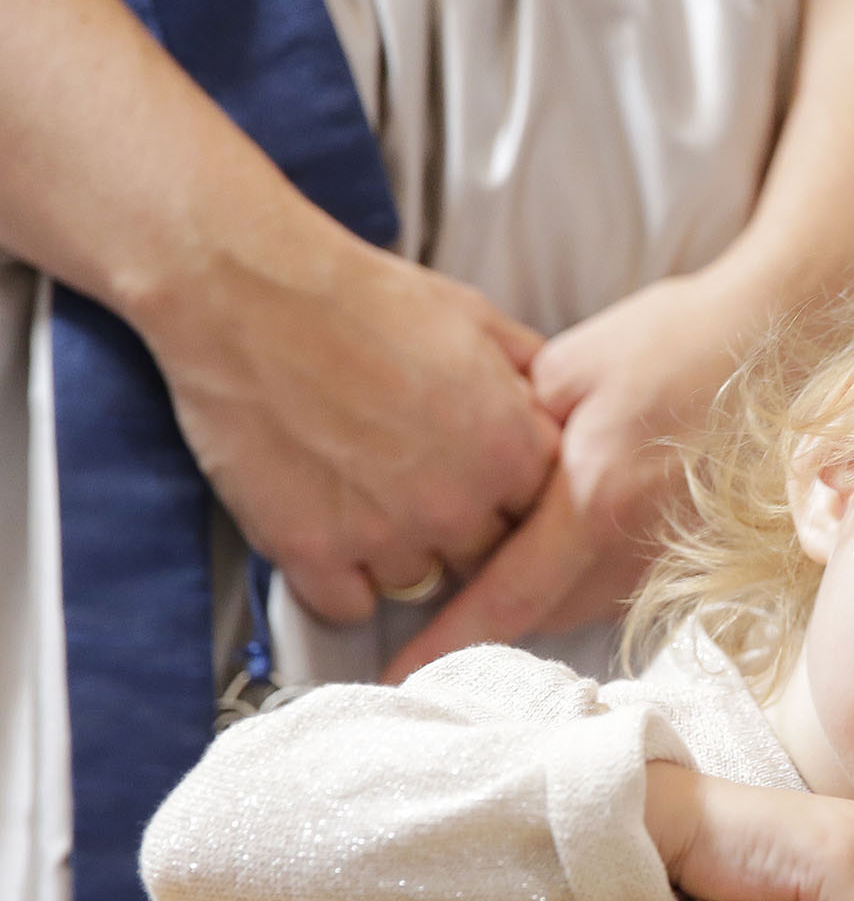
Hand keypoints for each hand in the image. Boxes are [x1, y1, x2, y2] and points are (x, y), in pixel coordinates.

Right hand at [140, 235, 558, 623]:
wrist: (248, 293)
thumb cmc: (364, 297)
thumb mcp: (477, 319)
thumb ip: (531, 377)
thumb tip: (558, 411)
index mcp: (512, 450)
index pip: (543, 516)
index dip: (511, 499)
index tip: (483, 481)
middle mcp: (458, 505)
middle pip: (486, 560)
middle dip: (463, 530)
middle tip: (422, 488)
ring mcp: (385, 535)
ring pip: (420, 585)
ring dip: (401, 554)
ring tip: (367, 496)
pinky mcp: (311, 552)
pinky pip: (349, 606)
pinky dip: (339, 579)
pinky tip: (329, 528)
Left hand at [385, 271, 754, 677]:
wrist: (783, 338)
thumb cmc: (679, 338)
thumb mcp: (570, 363)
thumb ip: (510, 423)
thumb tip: (474, 467)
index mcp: (592, 499)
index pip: (505, 596)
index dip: (449, 641)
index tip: (403, 678)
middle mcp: (634, 545)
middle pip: (541, 615)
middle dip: (491, 613)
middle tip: (444, 590)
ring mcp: (673, 554)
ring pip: (582, 606)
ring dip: (541, 594)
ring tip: (511, 555)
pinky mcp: (699, 551)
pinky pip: (622, 584)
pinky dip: (586, 574)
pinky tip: (578, 533)